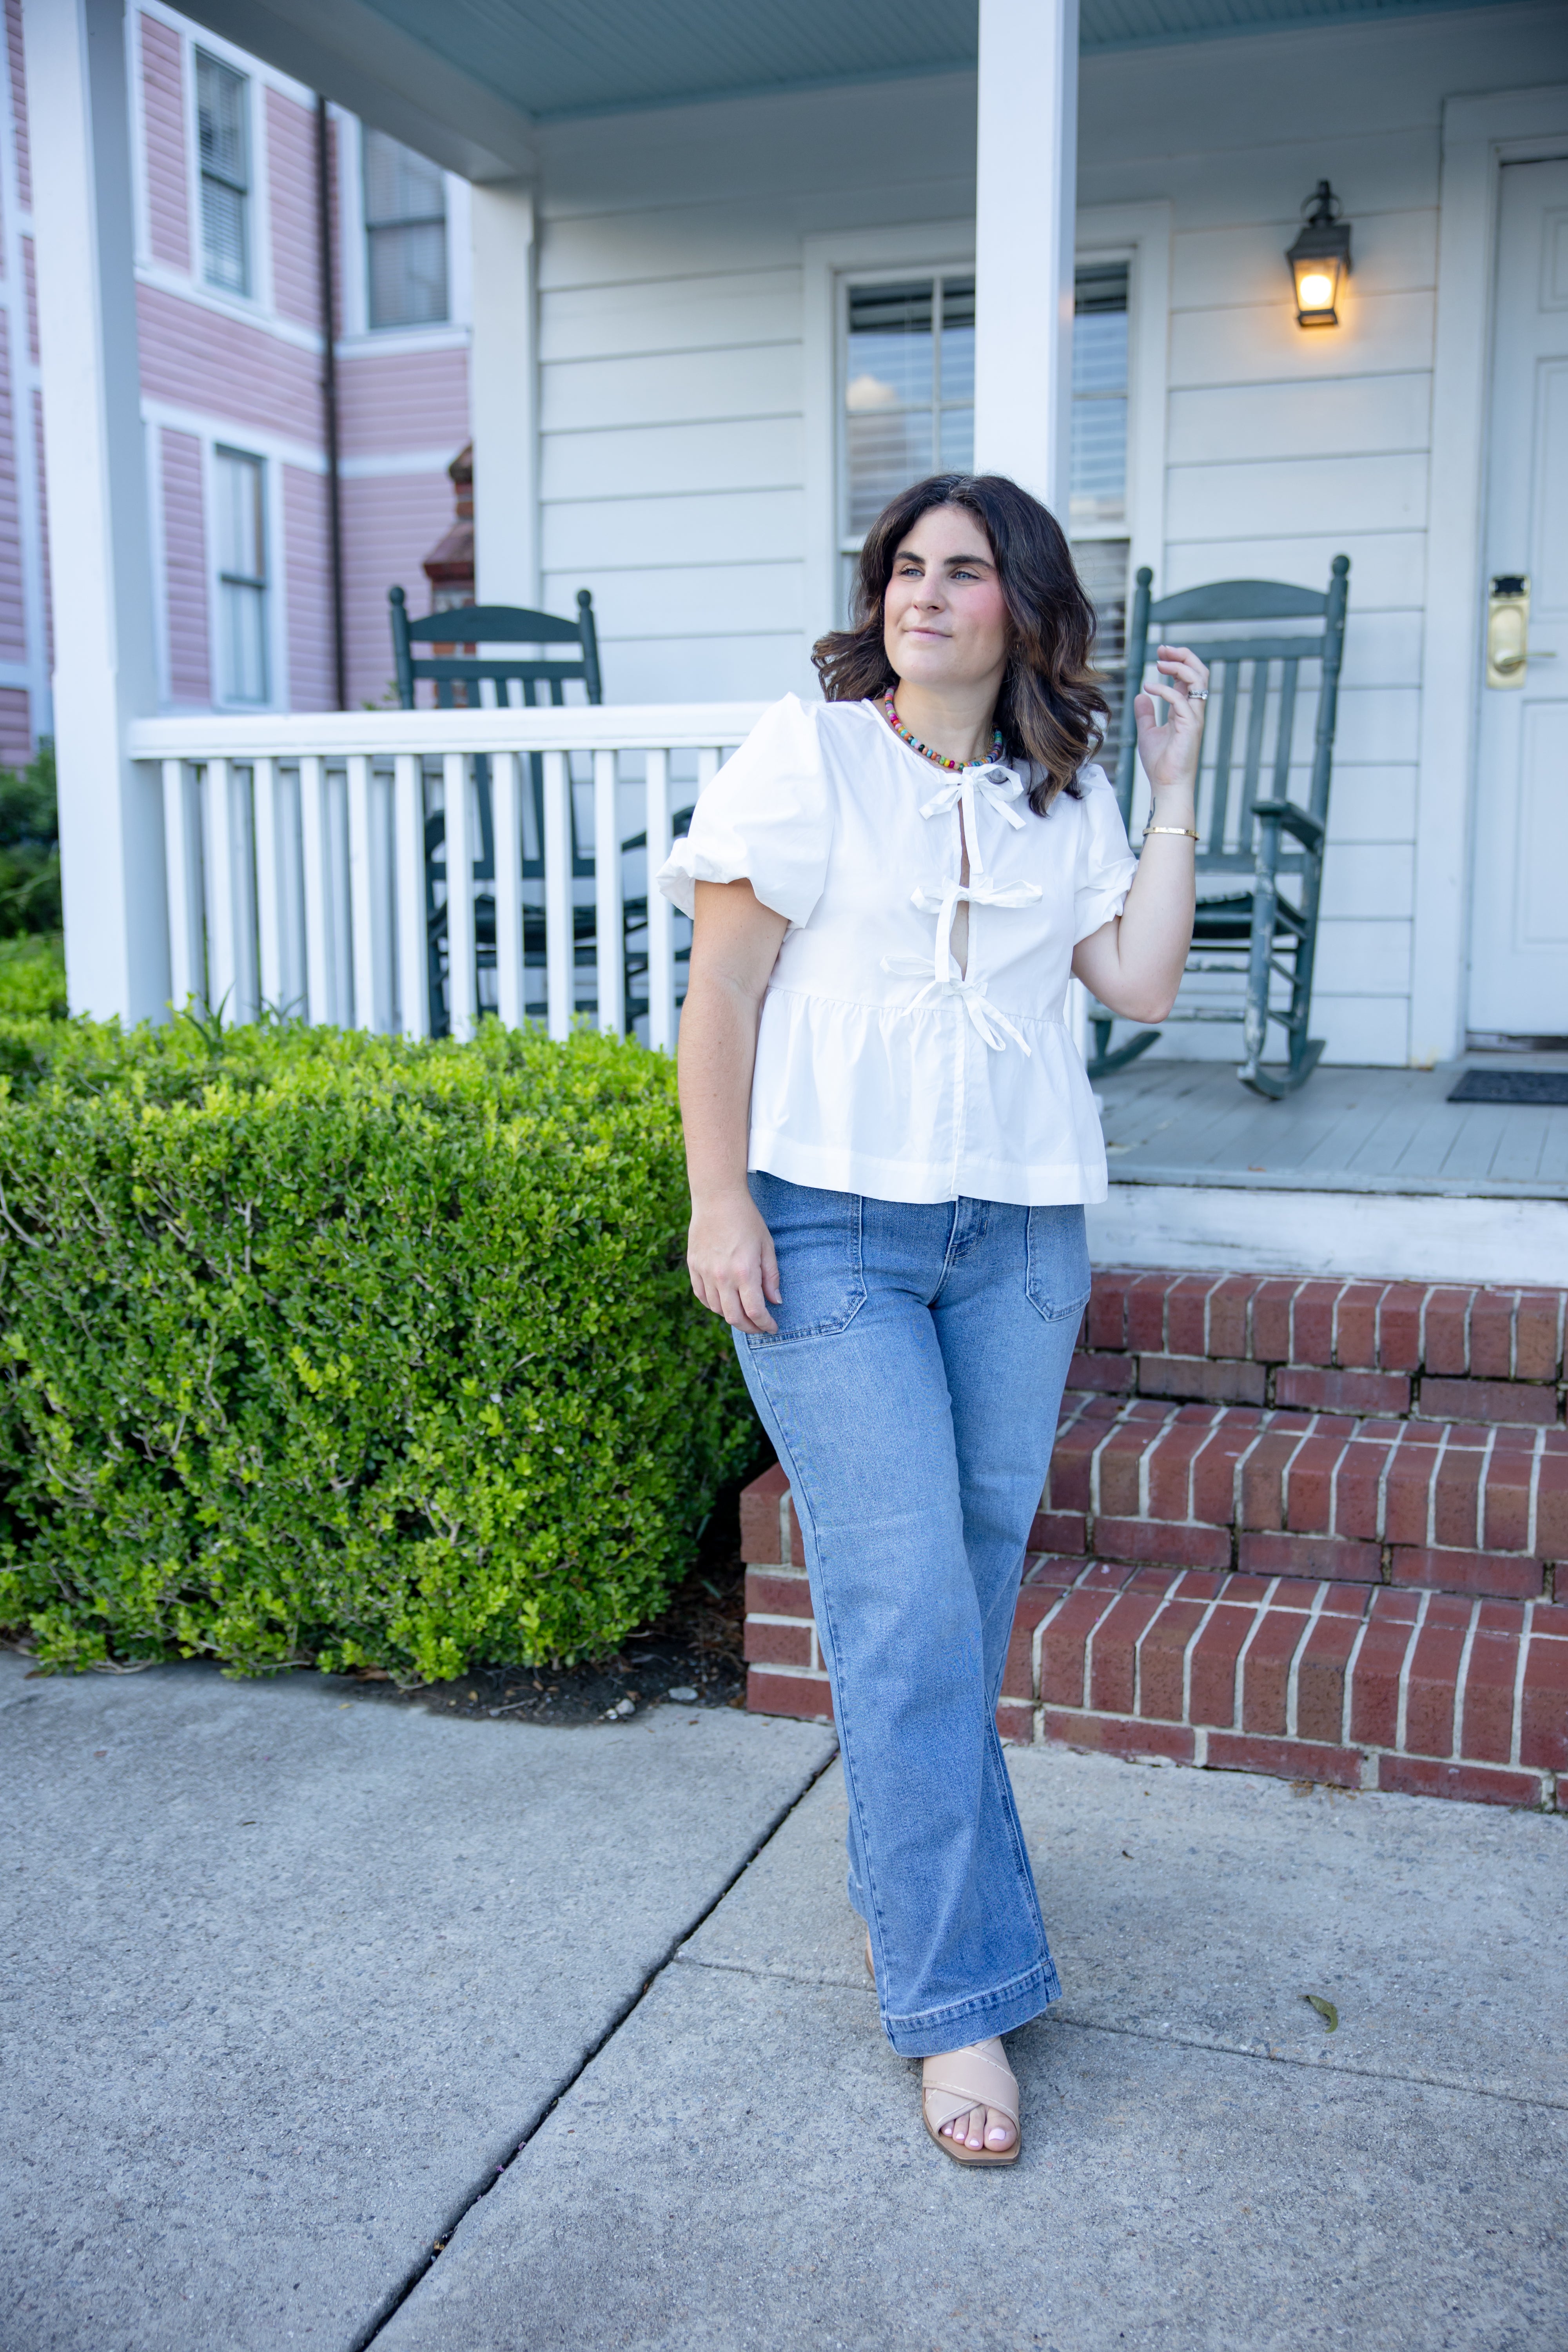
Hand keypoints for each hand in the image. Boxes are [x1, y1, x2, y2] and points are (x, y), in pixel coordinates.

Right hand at [687, 1190, 781, 1334]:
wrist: (717, 1199)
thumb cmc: (747, 1220)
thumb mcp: (767, 1246)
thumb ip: (771, 1277)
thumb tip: (775, 1301)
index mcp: (744, 1272)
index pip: (755, 1311)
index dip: (765, 1325)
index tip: (772, 1328)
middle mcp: (722, 1277)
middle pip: (734, 1317)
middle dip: (750, 1327)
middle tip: (759, 1327)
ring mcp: (704, 1273)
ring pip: (717, 1309)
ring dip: (732, 1316)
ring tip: (744, 1313)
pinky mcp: (693, 1267)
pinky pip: (701, 1296)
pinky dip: (713, 1305)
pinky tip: (724, 1302)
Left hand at [1134, 643, 1208, 799]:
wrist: (1167, 786)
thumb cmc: (1161, 764)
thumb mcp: (1148, 733)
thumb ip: (1146, 714)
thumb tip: (1140, 696)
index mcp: (1186, 711)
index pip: (1189, 678)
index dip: (1177, 662)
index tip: (1160, 654)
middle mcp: (1193, 711)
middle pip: (1200, 673)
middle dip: (1184, 656)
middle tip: (1163, 649)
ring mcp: (1194, 718)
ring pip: (1197, 680)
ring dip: (1179, 666)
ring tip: (1159, 662)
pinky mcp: (1190, 727)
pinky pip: (1179, 700)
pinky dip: (1164, 689)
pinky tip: (1148, 687)